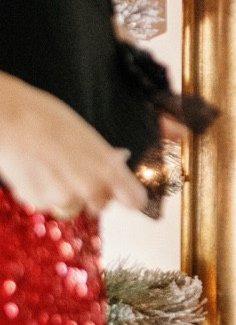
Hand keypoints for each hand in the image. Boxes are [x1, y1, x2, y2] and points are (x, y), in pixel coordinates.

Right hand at [0, 72, 148, 217]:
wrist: (11, 119)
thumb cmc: (48, 119)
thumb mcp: (86, 135)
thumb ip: (105, 155)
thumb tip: (121, 159)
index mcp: (108, 168)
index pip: (135, 200)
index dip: (128, 197)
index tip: (122, 194)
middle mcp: (91, 188)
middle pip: (99, 205)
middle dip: (90, 194)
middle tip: (73, 171)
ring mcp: (64, 198)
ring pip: (69, 204)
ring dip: (59, 191)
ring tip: (46, 164)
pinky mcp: (39, 203)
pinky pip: (44, 203)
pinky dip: (39, 191)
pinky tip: (32, 169)